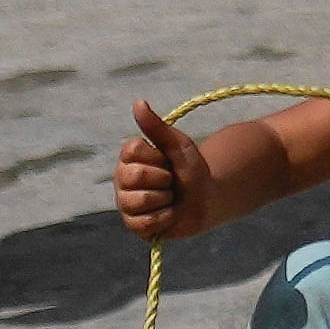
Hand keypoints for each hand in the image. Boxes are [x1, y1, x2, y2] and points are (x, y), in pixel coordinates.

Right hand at [107, 102, 205, 240]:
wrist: (207, 200)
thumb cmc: (191, 170)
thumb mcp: (178, 146)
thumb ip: (156, 127)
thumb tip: (138, 102)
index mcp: (128, 158)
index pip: (132, 150)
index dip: (157, 156)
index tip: (167, 161)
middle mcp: (121, 181)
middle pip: (135, 175)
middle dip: (163, 178)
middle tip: (170, 181)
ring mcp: (125, 204)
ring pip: (138, 200)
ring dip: (164, 199)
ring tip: (169, 197)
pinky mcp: (134, 226)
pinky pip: (144, 222)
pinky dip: (165, 217)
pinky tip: (169, 214)